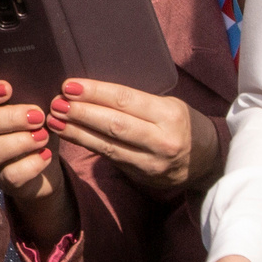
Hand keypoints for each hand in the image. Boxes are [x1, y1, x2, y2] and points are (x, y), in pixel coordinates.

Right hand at [0, 79, 73, 244]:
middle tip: (38, 116)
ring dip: (21, 141)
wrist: (48, 160)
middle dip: (10, 118)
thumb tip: (51, 81)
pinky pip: (11, 174)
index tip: (7, 89)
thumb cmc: (42, 125)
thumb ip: (37, 92)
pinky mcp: (5, 180)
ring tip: (44, 136)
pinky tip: (46, 155)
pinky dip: (31, 164)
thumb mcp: (41, 105)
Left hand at [49, 79, 219, 196]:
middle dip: (80, 113)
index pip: (126, 100)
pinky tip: (69, 135)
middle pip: (114, 124)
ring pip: (108, 145)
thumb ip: (135, 101)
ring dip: (76, 131)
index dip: (96, 92)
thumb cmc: (181, 123)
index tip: (70, 85)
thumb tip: (92, 90)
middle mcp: (162, 139)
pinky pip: (109, 157)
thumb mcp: (167, 105)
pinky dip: (86, 144)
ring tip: (54, 120)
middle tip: (55, 102)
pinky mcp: (142, 176)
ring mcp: (152, 161)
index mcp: (170, 114)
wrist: (207, 160)